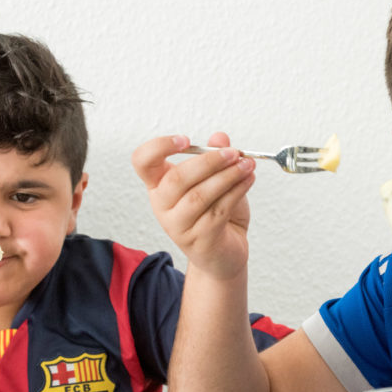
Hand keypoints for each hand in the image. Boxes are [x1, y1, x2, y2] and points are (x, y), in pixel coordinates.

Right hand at [132, 132, 255, 280]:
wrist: (224, 253)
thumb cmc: (215, 213)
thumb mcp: (215, 179)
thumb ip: (215, 156)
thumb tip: (220, 138)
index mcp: (159, 185)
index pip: (143, 161)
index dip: (159, 147)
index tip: (186, 140)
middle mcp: (162, 205)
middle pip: (177, 178)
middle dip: (209, 161)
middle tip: (234, 153)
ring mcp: (178, 225)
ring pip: (200, 195)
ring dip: (228, 176)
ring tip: (247, 166)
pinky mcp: (199, 239)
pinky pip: (218, 211)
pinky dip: (236, 191)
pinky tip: (248, 180)